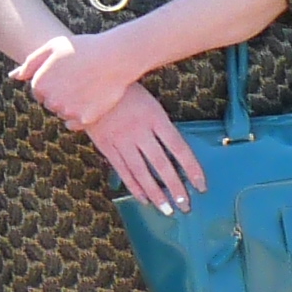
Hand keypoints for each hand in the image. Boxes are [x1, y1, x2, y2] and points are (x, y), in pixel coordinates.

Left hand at [19, 26, 139, 130]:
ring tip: (86, 86)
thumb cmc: (83, 48)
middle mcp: (50, 100)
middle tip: (78, 78)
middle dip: (60, 94)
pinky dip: (79, 116)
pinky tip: (89, 100)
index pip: (39, 91)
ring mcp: (67, 111)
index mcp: (39, 84)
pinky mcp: (84, 119)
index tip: (67, 72)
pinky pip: (73, 124)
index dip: (53, 81)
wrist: (114, 56)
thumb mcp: (53, 46)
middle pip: (50, 104)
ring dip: (70, 105)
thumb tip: (14, 76)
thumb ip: (31, 63)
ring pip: (62, 113)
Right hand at [86, 88, 206, 214]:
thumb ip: (161, 126)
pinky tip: (143, 198)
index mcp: (155, 117)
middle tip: (185, 205)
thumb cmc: (125, 90)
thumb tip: (178, 153)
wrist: (90, 82)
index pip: (179, 148)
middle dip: (175, 187)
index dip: (192, 168)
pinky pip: (122, 170)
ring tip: (167, 209)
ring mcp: (121, 140)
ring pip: (142, 172)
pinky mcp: (106, 146)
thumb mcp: (150, 102)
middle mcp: (139, 131)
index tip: (201, 185)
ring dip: (156, 193)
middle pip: (162, 164)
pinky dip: (133, 186)